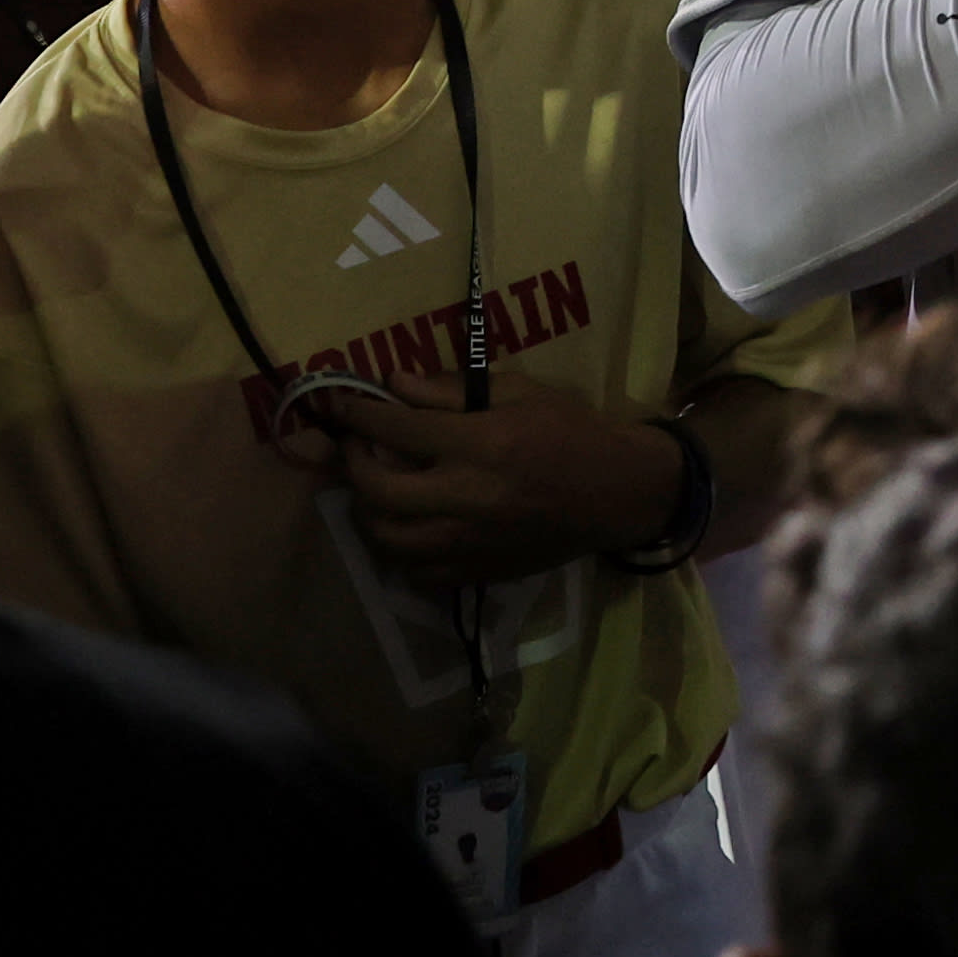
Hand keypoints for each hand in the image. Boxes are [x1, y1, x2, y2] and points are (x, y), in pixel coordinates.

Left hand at [279, 368, 685, 589]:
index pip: (393, 429)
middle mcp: (466, 497)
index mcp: (478, 445)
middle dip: (351, 464)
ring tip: (375, 488)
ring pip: (387, 539)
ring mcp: (469, 542)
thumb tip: (394, 385)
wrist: (618, 492)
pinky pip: (416, 571)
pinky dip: (399, 549)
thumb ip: (451, 390)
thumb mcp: (519, 391)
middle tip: (354, 447)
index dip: (356, 414)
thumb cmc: (571, 430)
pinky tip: (407, 525)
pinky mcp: (479, 571)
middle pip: (376, 490)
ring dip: (368, 510)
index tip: (338, 404)